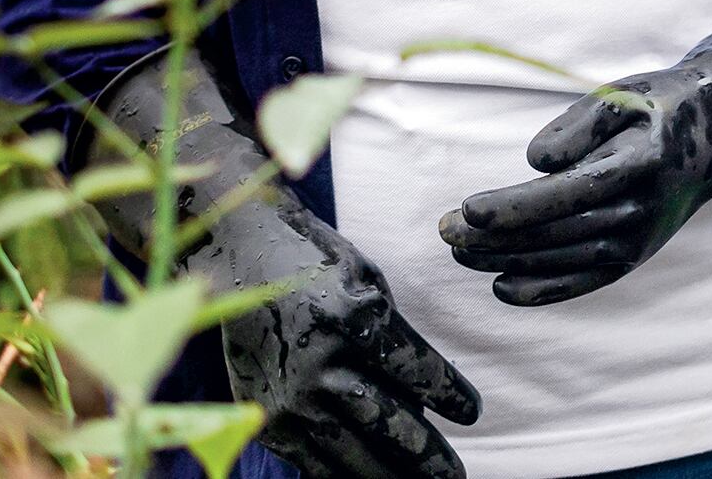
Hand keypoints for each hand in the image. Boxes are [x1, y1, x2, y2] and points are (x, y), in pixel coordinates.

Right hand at [90, 50, 479, 478]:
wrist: (239, 255)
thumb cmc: (316, 263)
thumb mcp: (367, 281)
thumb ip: (391, 337)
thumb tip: (419, 400)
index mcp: (355, 317)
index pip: (417, 370)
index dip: (451, 395)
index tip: (472, 412)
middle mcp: (321, 362)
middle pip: (390, 422)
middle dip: (429, 453)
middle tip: (456, 473)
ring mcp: (291, 395)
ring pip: (354, 451)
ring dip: (396, 473)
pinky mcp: (268, 416)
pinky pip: (314, 461)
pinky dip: (345, 475)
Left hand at [440, 65, 711, 304]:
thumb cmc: (655, 108)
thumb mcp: (622, 96)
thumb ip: (579, 125)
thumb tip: (536, 161)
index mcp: (641, 163)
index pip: (570, 193)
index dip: (517, 206)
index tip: (468, 208)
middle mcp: (642, 210)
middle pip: (557, 232)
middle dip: (494, 236)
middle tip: (443, 229)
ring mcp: (638, 241)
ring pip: (562, 259)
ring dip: (505, 260)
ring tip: (458, 251)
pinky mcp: (632, 258)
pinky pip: (583, 282)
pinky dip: (542, 290)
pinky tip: (500, 286)